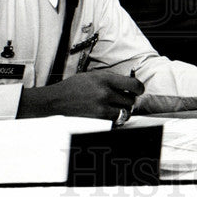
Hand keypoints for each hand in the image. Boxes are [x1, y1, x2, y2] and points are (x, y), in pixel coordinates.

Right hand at [16, 70, 143, 122]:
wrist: (57, 100)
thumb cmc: (74, 86)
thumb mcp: (93, 76)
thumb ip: (111, 79)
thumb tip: (129, 84)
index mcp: (105, 79)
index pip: (133, 84)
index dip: (139, 88)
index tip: (138, 89)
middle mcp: (105, 94)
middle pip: (130, 100)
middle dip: (129, 99)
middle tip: (124, 98)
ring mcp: (101, 108)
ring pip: (125, 112)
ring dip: (124, 110)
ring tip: (117, 107)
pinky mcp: (98, 120)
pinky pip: (115, 121)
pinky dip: (115, 118)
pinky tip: (109, 113)